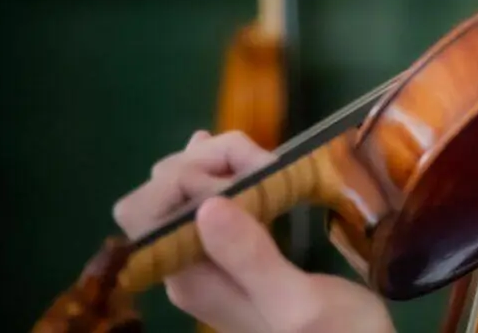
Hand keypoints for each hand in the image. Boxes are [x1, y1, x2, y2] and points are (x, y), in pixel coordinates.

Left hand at [112, 130, 394, 332]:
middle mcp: (186, 265)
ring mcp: (206, 255)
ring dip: (219, 163)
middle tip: (264, 166)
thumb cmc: (335, 332)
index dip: (183, 179)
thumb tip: (207, 205)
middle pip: (158, 191)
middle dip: (205, 163)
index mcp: (191, 278)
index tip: (244, 176)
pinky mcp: (230, 247)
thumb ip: (252, 258)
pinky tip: (251, 162)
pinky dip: (227, 170)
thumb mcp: (299, 301)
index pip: (142, 212)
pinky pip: (208, 195)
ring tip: (269, 166)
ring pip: (182, 187)